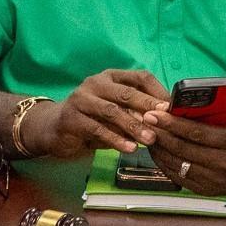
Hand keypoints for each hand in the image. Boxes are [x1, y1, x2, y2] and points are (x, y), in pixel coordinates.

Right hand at [21, 69, 170, 156]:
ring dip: (133, 126)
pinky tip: (130, 148)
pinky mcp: (71, 118)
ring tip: (150, 140)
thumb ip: (136, 113)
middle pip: (127, 92)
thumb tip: (166, 120)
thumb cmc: (92, 120)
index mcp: (111, 77)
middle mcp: (96, 83)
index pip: (140, 77)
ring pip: (112, 111)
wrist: (53, 129)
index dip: (158, 91)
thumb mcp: (116, 113)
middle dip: (148, 107)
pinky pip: (97, 129)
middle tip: (165, 121)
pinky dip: (115, 139)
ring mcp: (81, 99)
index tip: (172, 108)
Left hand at [140, 47, 225, 195]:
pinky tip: (157, 151)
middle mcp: (225, 164)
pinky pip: (181, 178)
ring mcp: (217, 180)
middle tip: (143, 119)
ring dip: (160, 150)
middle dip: (161, 134)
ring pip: (180, 166)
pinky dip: (166, 165)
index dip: (174, 124)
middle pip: (184, 150)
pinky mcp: (210, 190)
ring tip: (145, 133)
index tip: (155, 112)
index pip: (198, 134)